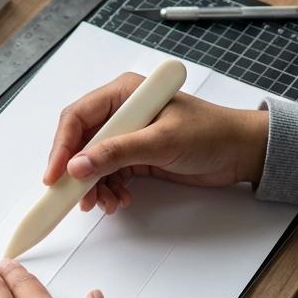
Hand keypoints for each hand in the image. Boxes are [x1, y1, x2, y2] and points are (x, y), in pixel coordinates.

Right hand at [43, 73, 269, 213]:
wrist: (242, 153)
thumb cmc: (211, 133)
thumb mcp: (161, 142)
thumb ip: (117, 153)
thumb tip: (78, 166)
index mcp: (124, 94)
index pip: (77, 118)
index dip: (62, 147)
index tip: (55, 176)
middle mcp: (121, 112)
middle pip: (80, 142)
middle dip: (76, 172)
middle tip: (74, 197)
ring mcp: (127, 135)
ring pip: (91, 163)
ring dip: (93, 186)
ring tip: (106, 203)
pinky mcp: (135, 155)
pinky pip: (108, 174)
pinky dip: (108, 190)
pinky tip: (119, 200)